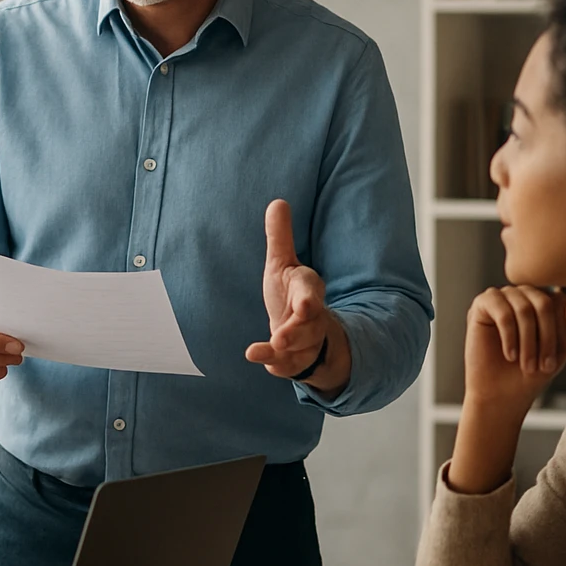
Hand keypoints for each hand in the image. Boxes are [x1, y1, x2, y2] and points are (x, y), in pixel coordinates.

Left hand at [245, 200, 348, 394]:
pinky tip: (255, 355)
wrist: (307, 334)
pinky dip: (272, 360)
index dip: (308, 299)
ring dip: (288, 345)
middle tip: (286, 333)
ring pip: (301, 345)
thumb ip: (280, 238)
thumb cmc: (291, 294)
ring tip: (276, 344)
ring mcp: (304, 341)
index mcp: (308, 290)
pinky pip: (286, 363)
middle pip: (309, 323)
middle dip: (300, 327)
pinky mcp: (293, 359)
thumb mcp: (282, 264)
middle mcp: (311, 317)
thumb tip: (277, 202)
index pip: (310, 293)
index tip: (305, 303)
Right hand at [464, 285, 565, 416]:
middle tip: (544, 366)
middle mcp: (524, 293)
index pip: (564, 300)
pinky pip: (502, 313)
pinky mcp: (482, 304)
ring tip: (527, 365)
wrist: (503, 393)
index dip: (564, 330)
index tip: (558, 359)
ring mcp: (503, 296)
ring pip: (524, 309)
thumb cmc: (533, 371)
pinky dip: (509, 338)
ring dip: (528, 342)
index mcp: (546, 298)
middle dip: (546, 338)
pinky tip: (510, 355)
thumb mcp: (563, 347)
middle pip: (544, 303)